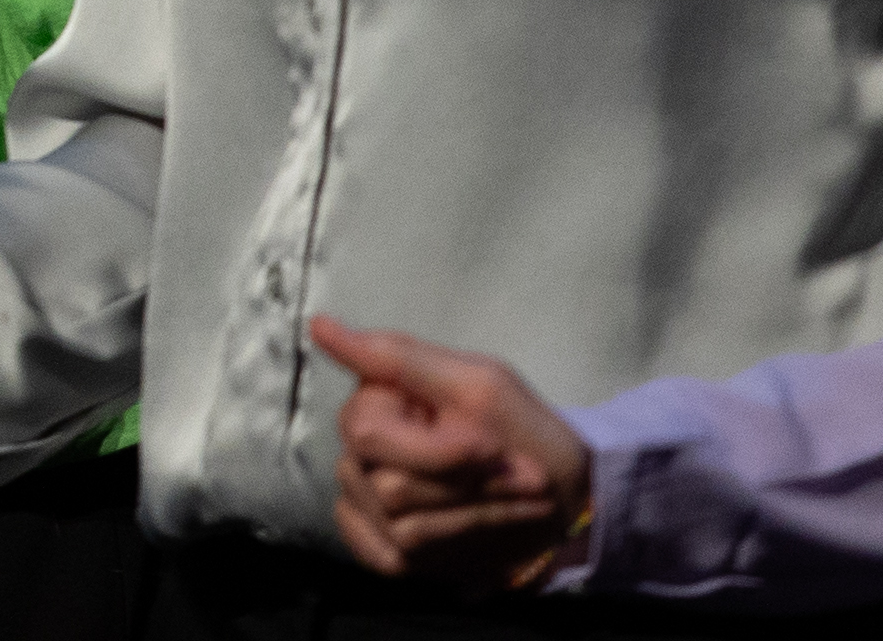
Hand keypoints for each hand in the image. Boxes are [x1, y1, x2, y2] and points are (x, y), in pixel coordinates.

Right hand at [316, 315, 590, 590]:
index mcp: (375, 401)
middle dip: (465, 488)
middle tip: (519, 477)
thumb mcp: (476, 384)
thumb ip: (396, 356)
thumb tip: (316, 324)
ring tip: (516, 502)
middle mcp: (360, 450)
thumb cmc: (523, 432)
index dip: (439, 451)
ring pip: (399, 526)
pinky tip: (476, 536)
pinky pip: (384, 558)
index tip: (492, 446)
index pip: (367, 432)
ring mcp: (367, 500)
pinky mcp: (381, 543)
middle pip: (387, 487)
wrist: (566, 497)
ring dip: (474, 518)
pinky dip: (445, 552)